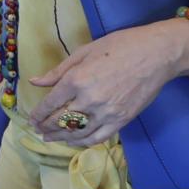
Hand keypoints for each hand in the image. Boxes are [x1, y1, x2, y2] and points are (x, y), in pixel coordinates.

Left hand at [29, 20, 188, 144]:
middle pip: (60, 120)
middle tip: (38, 130)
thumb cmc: (120, 46)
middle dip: (46, 127)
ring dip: (60, 138)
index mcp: (77, 79)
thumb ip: (58, 71)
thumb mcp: (84, 51)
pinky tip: (74, 141)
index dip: (38, 114)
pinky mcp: (121, 120)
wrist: (157, 54)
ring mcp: (106, 112)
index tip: (32, 119)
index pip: (50, 104)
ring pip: (77, 132)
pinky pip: (98, 137)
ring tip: (50, 138)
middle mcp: (89, 99)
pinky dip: (83, 142)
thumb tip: (35, 82)